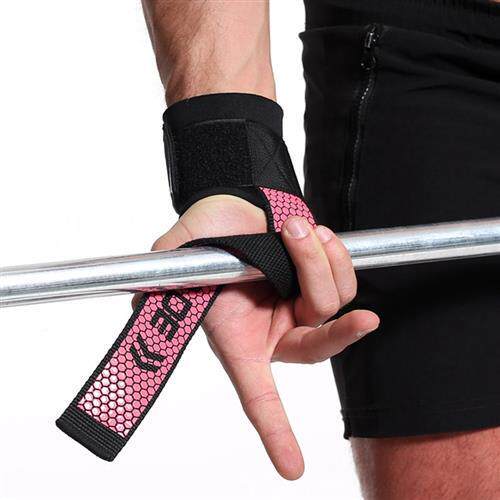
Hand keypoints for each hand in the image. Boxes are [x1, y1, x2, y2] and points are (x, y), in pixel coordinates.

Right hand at [136, 195, 378, 479]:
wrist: (234, 203)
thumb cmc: (206, 232)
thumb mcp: (178, 255)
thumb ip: (162, 280)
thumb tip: (140, 308)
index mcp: (239, 337)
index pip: (256, 394)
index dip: (274, 431)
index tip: (292, 468)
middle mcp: (274, 328)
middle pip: (318, 348)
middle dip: (341, 332)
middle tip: (364, 321)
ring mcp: (299, 305)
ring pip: (334, 302)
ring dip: (318, 261)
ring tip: (293, 228)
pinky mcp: (321, 279)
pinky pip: (346, 279)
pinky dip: (335, 254)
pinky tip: (316, 233)